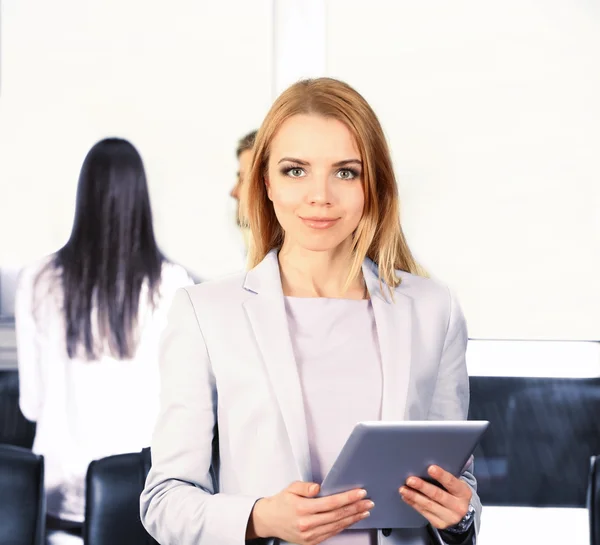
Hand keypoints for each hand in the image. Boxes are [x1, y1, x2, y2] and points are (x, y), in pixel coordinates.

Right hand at [248, 481, 373, 544]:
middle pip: (337, 515)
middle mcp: (307, 524)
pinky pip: (331, 533)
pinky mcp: (311, 542)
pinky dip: (343, 526)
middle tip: (368, 502)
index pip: (330, 503)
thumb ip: (305, 487)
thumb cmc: (281, 502)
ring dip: (353, 518)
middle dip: (355, 508)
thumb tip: (318, 487)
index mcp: (302, 508)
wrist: (269, 520)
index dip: (347, 498)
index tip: (360, 493)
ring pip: (336, 526)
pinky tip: (351, 520)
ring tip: (365, 511)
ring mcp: (309, 535)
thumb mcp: (290, 488)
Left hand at [399, 465, 471, 529]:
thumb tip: (428, 464)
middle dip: (422, 487)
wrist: (461, 514)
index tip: (430, 468)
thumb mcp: (456, 484)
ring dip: (414, 496)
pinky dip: (413, 503)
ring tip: (403, 489)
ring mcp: (449, 517)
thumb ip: (446, 476)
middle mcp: (458, 507)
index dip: (441, 475)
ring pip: (428, 505)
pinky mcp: (439, 524)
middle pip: (438, 495)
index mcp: (464, 493)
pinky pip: (424, 512)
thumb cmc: (454, 492)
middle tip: (410, 480)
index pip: (452, 482)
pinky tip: (406, 497)